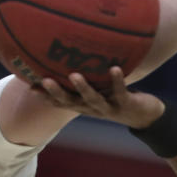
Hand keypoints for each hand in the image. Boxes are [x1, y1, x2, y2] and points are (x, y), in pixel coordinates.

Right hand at [35, 67, 164, 129]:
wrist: (147, 117)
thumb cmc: (118, 98)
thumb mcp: (100, 91)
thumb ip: (87, 81)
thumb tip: (73, 59)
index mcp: (86, 105)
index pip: (62, 102)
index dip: (46, 95)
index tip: (29, 85)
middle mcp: (94, 108)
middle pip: (72, 102)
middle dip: (57, 92)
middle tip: (44, 80)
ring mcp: (110, 107)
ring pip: (93, 99)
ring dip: (83, 88)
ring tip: (74, 75)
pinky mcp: (127, 104)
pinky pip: (121, 91)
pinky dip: (117, 80)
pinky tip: (114, 68)